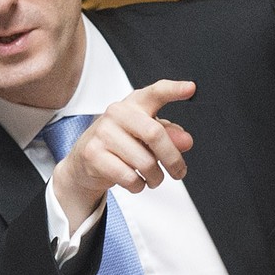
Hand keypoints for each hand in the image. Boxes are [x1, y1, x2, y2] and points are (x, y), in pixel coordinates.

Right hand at [51, 79, 196, 228]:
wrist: (84, 161)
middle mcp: (116, 113)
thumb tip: (185, 141)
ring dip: (155, 177)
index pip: (155, 93)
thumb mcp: (145, 136)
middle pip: (155, 134)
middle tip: (178, 172)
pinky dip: (138, 186)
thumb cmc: (120, 144)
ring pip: (144, 162)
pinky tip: (135, 182)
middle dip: (172, 159)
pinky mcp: (93, 154)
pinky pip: (129, 177)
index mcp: (134, 104)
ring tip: (153, 178)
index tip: (190, 88)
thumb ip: (169, 135)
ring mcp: (102, 133)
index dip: (173, 90)